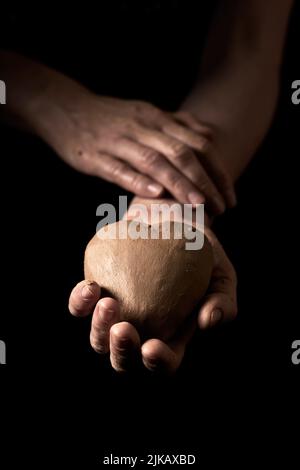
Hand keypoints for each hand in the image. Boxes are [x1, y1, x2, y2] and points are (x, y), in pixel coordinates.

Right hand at [38, 92, 234, 213]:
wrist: (62, 107)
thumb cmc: (109, 117)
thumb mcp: (145, 113)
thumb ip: (176, 124)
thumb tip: (209, 136)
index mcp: (157, 119)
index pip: (198, 144)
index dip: (217, 171)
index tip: (230, 196)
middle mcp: (142, 127)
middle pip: (181, 153)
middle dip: (205, 181)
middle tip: (220, 207)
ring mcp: (118, 141)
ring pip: (154, 161)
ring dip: (178, 183)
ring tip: (197, 205)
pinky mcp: (95, 155)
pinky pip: (119, 169)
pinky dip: (138, 181)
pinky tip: (154, 195)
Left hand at [68, 228, 236, 373]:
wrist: (174, 222)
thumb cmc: (202, 255)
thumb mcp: (222, 276)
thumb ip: (223, 301)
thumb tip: (207, 321)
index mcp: (173, 337)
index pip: (164, 363)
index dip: (157, 362)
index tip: (152, 347)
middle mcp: (142, 331)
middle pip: (124, 358)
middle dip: (121, 350)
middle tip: (123, 329)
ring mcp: (118, 314)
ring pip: (99, 338)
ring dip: (99, 328)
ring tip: (108, 304)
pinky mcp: (99, 292)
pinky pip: (81, 306)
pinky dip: (80, 302)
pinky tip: (90, 288)